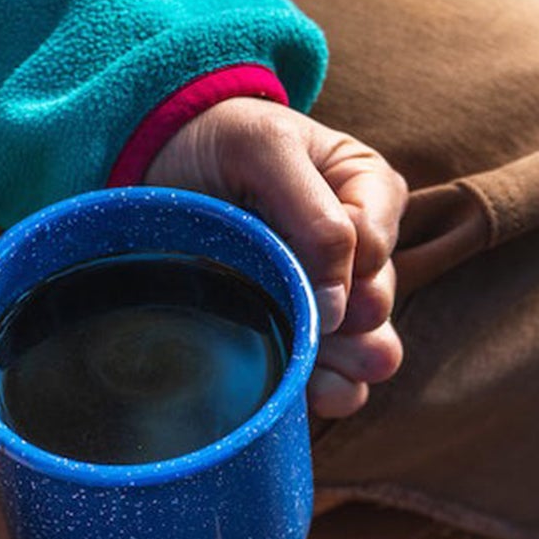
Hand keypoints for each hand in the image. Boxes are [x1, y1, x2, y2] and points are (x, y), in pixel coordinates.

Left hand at [144, 97, 407, 419]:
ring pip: (373, 357)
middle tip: (294, 310)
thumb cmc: (218, 146)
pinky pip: (343, 388)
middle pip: (379, 310)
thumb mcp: (264, 149)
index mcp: (369, 195)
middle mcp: (364, 255)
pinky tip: (296, 387)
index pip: (377, 250)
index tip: (286, 252)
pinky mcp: (310, 343)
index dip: (338, 264)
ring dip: (341, 364)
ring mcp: (338, 305)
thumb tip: (338, 307)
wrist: (159, 170)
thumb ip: (313, 215)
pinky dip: (325, 393)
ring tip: (299, 356)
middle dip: (342, 320)